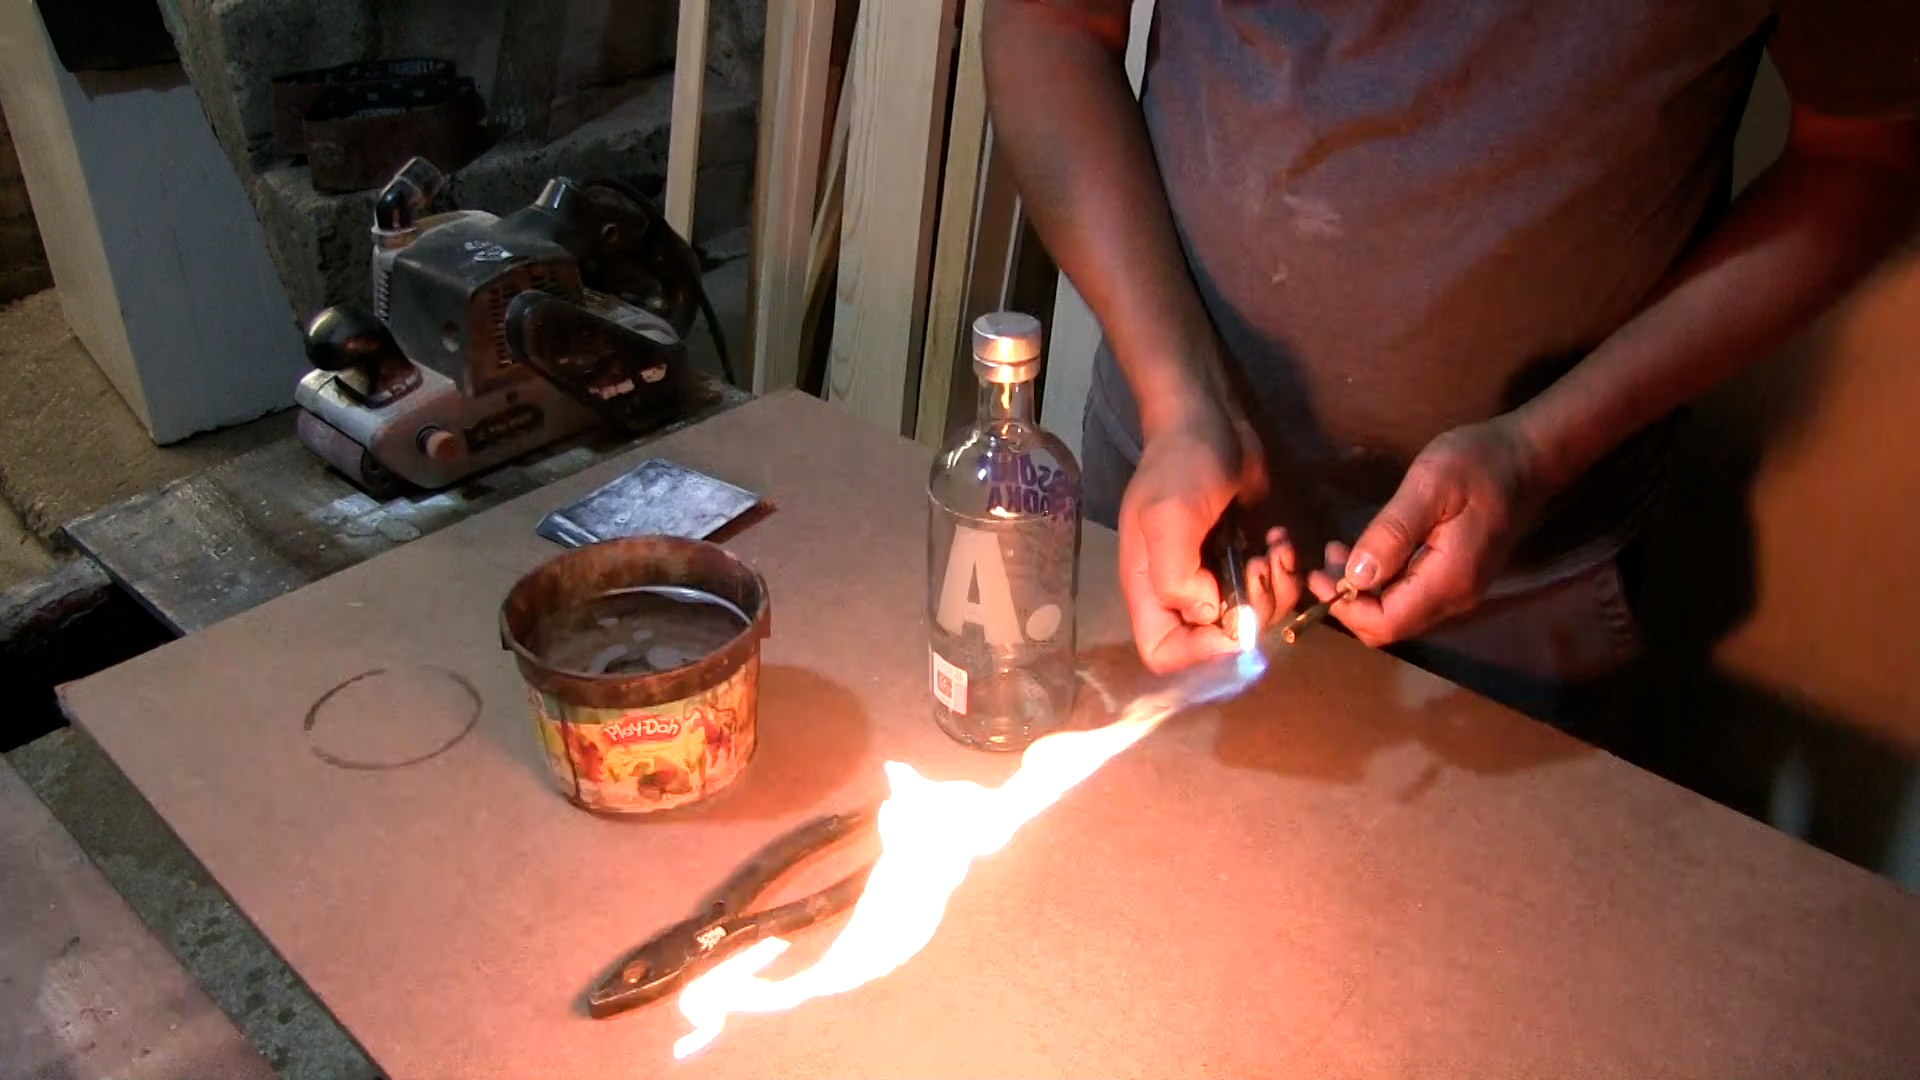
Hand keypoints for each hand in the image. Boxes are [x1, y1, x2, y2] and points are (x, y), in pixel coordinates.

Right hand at [1117, 400, 1299, 671]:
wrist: (1208, 418)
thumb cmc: (1181, 465)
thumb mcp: (1169, 518)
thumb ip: (1177, 577)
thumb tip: (1209, 617)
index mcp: (1149, 588)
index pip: (1162, 652)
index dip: (1198, 652)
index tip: (1232, 622)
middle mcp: (1180, 589)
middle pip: (1214, 641)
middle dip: (1249, 614)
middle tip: (1260, 569)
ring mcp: (1214, 575)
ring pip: (1252, 619)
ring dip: (1275, 590)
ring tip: (1274, 550)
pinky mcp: (1243, 557)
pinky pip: (1272, 589)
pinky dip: (1284, 571)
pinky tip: (1278, 538)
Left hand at [1306, 416, 1548, 646]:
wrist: (1528, 457)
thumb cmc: (1479, 463)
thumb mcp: (1429, 486)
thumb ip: (1393, 533)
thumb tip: (1355, 578)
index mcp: (1447, 580)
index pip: (1386, 624)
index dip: (1345, 610)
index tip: (1317, 576)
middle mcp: (1454, 597)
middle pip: (1388, 624)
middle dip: (1347, 602)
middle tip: (1322, 562)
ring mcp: (1458, 589)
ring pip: (1397, 612)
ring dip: (1361, 591)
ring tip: (1335, 552)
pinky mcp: (1456, 577)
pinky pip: (1409, 595)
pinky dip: (1379, 581)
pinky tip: (1365, 553)